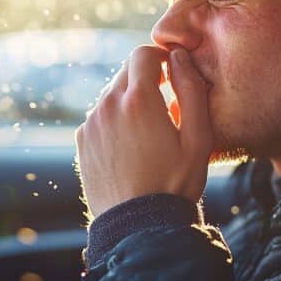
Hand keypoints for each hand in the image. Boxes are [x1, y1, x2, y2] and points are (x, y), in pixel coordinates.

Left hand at [75, 45, 214, 217]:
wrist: (138, 226)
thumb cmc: (174, 184)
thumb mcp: (198, 138)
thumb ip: (191, 90)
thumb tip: (178, 58)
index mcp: (138, 100)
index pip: (143, 53)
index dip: (161, 57)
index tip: (171, 73)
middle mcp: (108, 105)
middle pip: (126, 71)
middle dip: (146, 78)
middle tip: (165, 105)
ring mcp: (91, 123)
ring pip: (112, 93)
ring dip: (130, 100)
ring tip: (148, 131)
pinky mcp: (82, 140)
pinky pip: (100, 115)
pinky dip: (115, 119)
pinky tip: (130, 145)